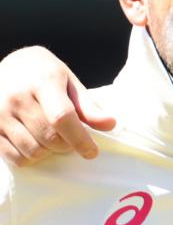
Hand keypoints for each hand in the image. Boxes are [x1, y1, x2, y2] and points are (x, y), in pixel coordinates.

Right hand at [0, 47, 115, 166]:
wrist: (5, 65)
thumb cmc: (42, 74)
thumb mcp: (68, 81)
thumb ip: (87, 105)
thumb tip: (110, 124)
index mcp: (42, 81)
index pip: (62, 117)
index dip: (80, 139)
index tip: (92, 152)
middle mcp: (17, 97)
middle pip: (49, 137)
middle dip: (67, 145)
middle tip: (71, 139)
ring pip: (32, 151)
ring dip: (49, 152)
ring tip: (52, 139)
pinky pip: (13, 157)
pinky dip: (30, 158)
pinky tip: (35, 144)